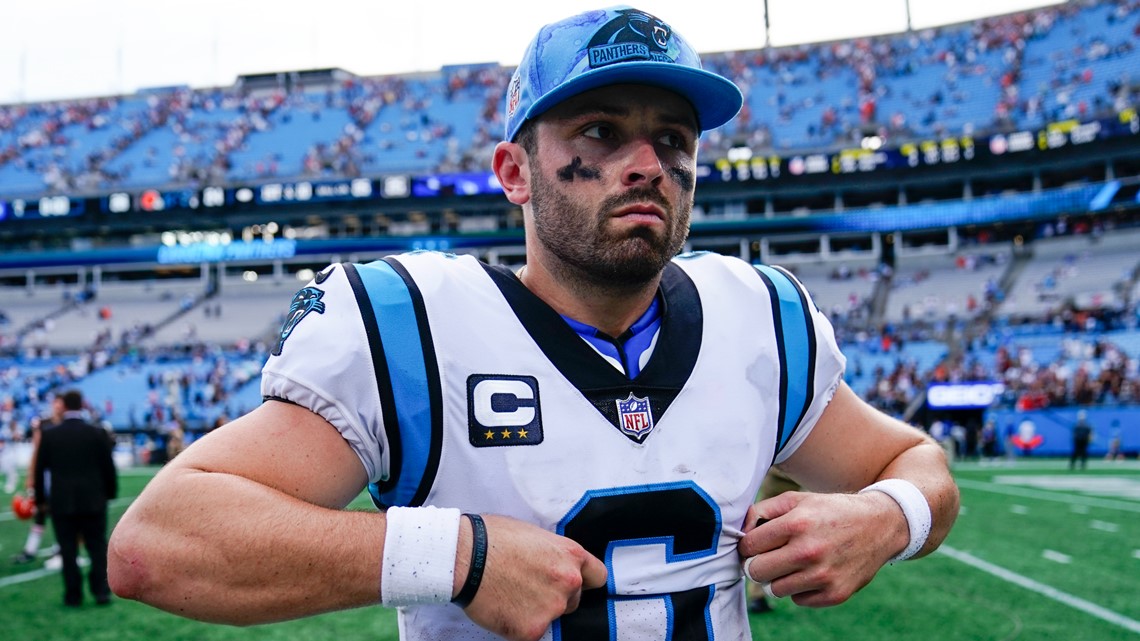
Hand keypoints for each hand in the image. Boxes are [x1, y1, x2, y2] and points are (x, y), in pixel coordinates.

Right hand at [461, 514, 606, 640]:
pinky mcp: (533, 629)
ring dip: (536, 611)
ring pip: (552, 617)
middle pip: (573, 599)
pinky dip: (519, 625)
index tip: (574, 584)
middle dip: (555, 596)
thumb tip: (552, 563)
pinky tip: (503, 608)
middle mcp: (568, 581)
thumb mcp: (533, 534)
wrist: (464, 557)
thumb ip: (552, 553)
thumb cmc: (491, 539)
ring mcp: (552, 607)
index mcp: (570, 555)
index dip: (583, 581)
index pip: (597, 576)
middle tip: (527, 587)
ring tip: (510, 595)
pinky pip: (532, 632)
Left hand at [738, 490, 906, 606]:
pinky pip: (798, 600)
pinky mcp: (835, 594)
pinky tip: (813, 572)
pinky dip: (800, 589)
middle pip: (756, 572)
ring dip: (779, 577)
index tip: (754, 545)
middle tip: (768, 556)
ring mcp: (823, 575)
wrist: (880, 525)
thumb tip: (739, 531)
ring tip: (793, 562)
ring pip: (775, 589)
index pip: (748, 546)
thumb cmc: (830, 511)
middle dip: (757, 564)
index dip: (747, 546)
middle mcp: (809, 551)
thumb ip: (762, 510)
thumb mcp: (797, 499)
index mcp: (797, 523)